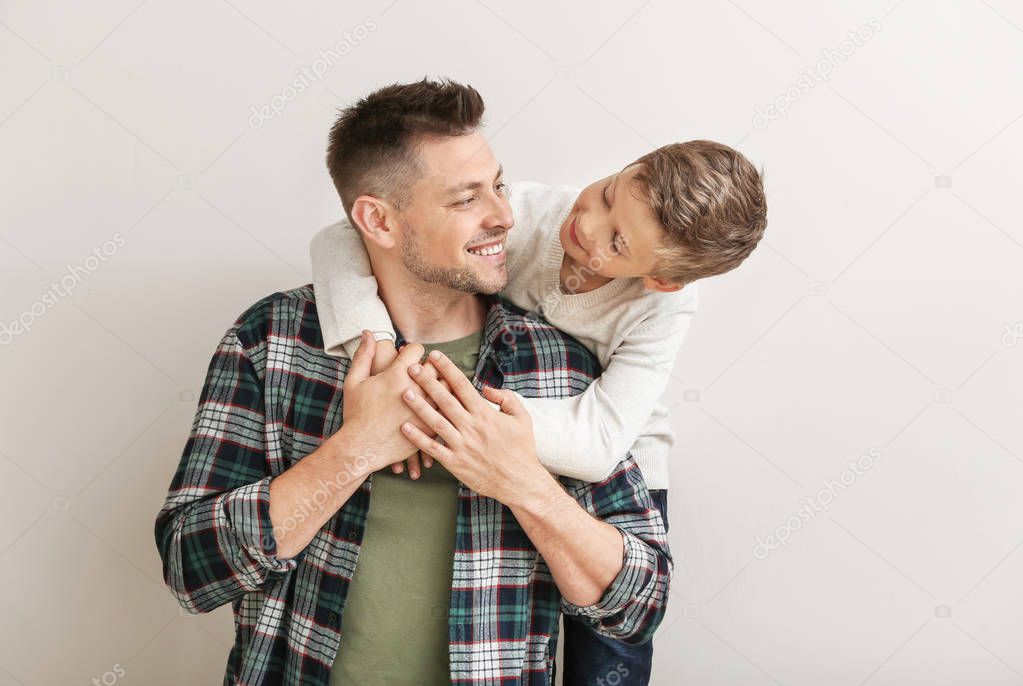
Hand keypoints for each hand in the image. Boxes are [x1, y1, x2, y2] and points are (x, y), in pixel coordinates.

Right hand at [334, 330, 433, 472]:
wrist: (362, 448)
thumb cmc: (356, 414)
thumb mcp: (354, 382)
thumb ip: (364, 355)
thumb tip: (368, 332)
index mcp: (396, 375)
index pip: (417, 349)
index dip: (413, 351)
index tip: (411, 356)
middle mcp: (415, 390)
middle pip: (435, 367)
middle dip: (431, 366)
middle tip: (426, 370)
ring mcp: (425, 409)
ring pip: (446, 388)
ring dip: (442, 385)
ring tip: (436, 386)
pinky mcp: (430, 426)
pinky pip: (447, 410)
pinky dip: (446, 406)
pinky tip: (441, 405)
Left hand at [398, 349, 549, 506]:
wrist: (520, 482)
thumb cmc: (522, 448)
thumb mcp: (522, 418)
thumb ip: (506, 398)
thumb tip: (486, 388)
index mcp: (485, 414)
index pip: (462, 385)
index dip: (447, 368)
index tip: (434, 356)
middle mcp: (471, 427)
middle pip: (444, 399)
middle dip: (427, 381)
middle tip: (412, 368)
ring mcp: (462, 445)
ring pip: (436, 422)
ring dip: (419, 406)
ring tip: (404, 392)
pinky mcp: (455, 463)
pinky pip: (433, 448)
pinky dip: (418, 438)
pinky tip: (405, 427)